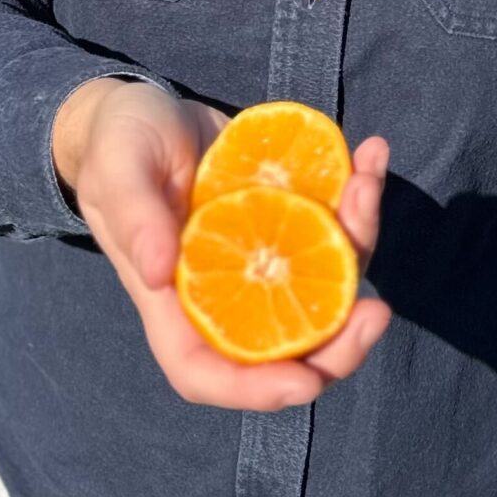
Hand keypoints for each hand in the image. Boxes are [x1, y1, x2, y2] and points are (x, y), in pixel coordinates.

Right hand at [52, 78, 394, 409]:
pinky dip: (359, 195)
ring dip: (359, 242)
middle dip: (340, 343)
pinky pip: (334, 223)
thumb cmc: (118, 145)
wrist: (148, 107)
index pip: (207, 372)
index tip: (304, 383)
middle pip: (288, 348)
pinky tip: (370, 155)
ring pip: (326, 281)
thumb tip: (160, 273)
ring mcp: (263, 256)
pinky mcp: (287, 215)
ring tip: (367, 182)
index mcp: (173, 300)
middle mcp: (227, 290)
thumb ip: (135, 217)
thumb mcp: (118, 170)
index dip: (254, 390)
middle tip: (378, 313)